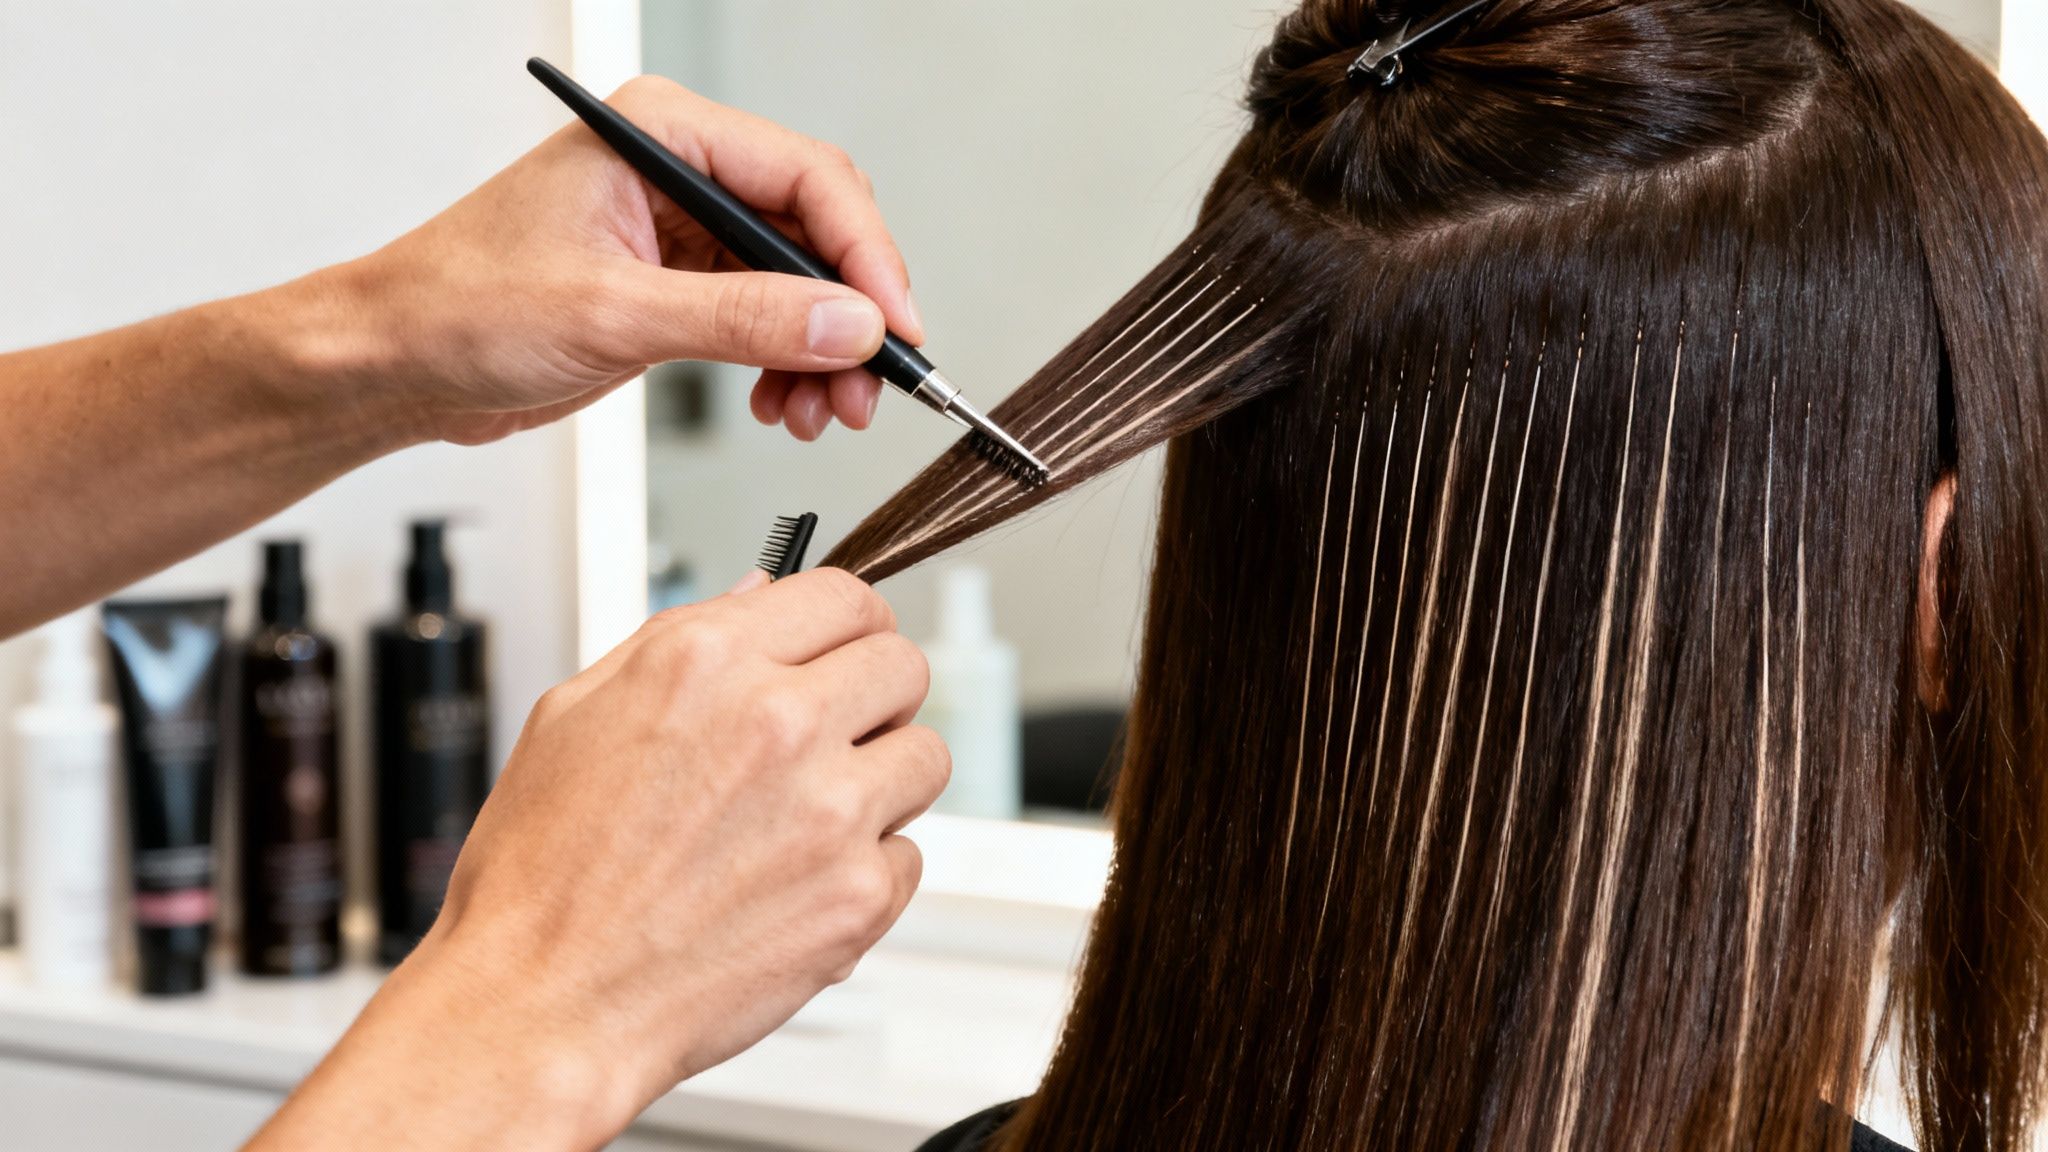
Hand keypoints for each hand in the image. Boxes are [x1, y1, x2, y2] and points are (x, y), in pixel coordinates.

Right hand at [242, 570, 946, 1150]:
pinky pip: (909, 855)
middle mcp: (777, 721)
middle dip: (877, 696)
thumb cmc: (542, 877)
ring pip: (926, 756)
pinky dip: (867, 872)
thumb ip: (678, 642)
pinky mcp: (858, 893)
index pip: (846, 595)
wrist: (542, 1006)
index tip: (847, 651)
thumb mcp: (574, 716)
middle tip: (839, 735)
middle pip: (904, 665)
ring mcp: (828, 809)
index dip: (852, 624)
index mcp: (705, 660)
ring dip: (884, 781)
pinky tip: (797, 886)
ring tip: (813, 819)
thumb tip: (760, 598)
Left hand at [329, 74, 920, 444]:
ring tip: (820, 411)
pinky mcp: (677, 286)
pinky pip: (766, 318)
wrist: (393, 364)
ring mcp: (681, 231)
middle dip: (848, 317)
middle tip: (864, 390)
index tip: (894, 329)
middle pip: (815, 232)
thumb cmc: (457, 307)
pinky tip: (781, 404)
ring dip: (822, 352)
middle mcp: (679, 171)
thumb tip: (846, 324)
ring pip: (799, 284)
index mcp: (662, 135)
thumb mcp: (613, 315)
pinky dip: (786, 365)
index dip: (866, 258)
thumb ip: (742, 318)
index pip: (807, 179)